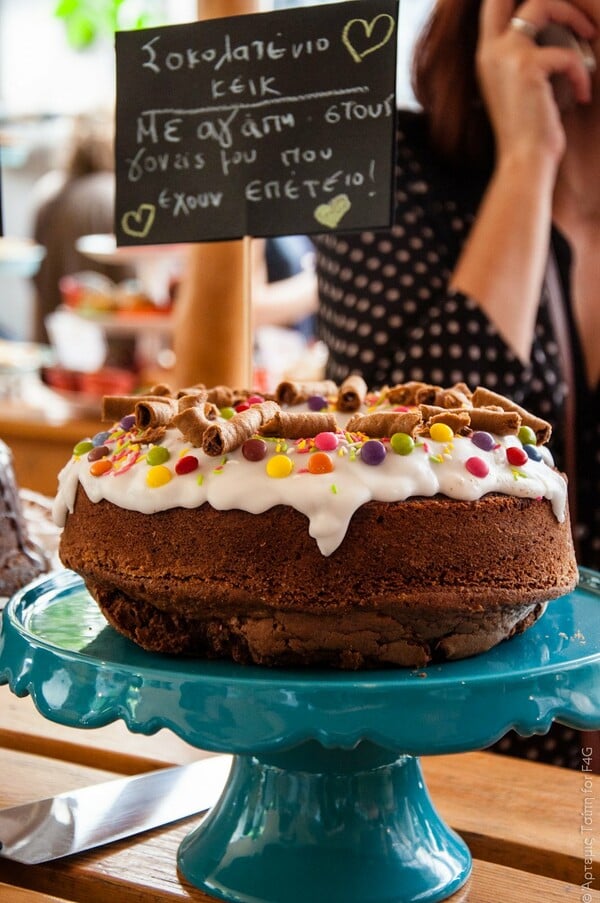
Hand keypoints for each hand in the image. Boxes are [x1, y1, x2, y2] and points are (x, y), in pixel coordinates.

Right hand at [477, 0, 596, 168]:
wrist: (523, 161)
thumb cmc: (528, 132)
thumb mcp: (520, 87)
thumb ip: (525, 55)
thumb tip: (553, 30)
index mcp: (487, 56)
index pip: (494, 4)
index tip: (550, 3)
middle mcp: (491, 51)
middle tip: (577, 18)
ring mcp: (506, 55)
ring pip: (544, 5)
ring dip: (574, 18)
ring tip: (590, 38)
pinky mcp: (527, 67)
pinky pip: (565, 52)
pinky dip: (580, 72)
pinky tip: (582, 95)